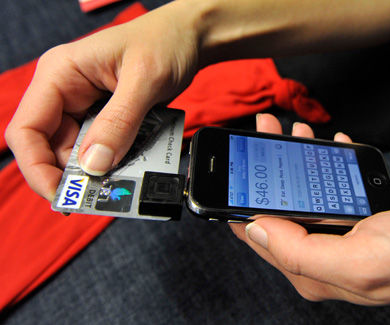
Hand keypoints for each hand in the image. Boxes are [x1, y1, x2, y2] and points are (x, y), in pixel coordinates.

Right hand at [5, 1, 200, 199]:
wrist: (189, 36)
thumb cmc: (165, 42)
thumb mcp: (145, 80)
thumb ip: (120, 122)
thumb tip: (95, 164)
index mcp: (59, 74)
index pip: (26, 130)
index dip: (37, 168)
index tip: (62, 194)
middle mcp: (63, 91)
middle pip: (50, 148)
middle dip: (75, 174)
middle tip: (104, 195)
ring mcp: (82, 105)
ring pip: (78, 153)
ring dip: (100, 169)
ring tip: (127, 178)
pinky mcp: (103, 116)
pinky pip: (102, 147)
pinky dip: (116, 160)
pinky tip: (135, 164)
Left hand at [229, 114, 389, 311]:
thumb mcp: (361, 259)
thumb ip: (302, 249)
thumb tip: (255, 228)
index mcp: (313, 271)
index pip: (259, 234)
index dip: (241, 198)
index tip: (235, 162)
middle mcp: (324, 254)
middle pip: (280, 206)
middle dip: (269, 166)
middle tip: (265, 130)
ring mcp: (345, 233)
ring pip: (308, 191)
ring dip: (299, 157)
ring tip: (294, 128)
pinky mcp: (366, 214)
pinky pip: (336, 185)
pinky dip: (331, 160)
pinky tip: (333, 144)